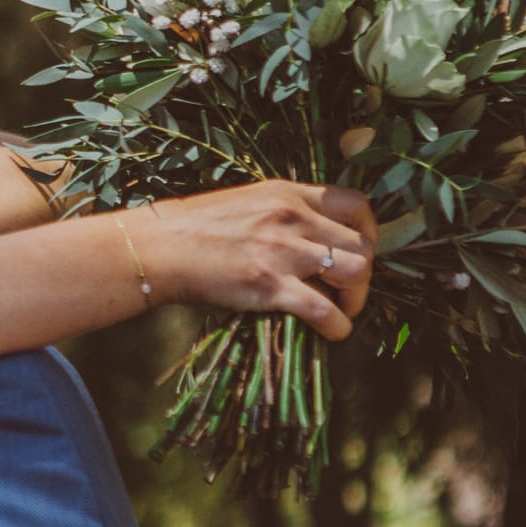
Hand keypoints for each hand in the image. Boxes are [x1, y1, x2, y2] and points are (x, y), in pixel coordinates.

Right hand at [134, 180, 376, 341]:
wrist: (158, 247)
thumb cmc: (192, 228)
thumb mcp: (244, 203)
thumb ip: (279, 213)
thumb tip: (306, 238)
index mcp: (287, 194)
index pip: (355, 204)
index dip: (367, 231)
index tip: (357, 251)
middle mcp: (293, 217)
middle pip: (362, 244)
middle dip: (363, 274)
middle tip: (346, 292)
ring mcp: (284, 251)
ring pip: (356, 273)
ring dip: (356, 298)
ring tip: (340, 310)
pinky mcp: (270, 285)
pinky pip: (325, 310)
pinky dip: (337, 327)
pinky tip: (330, 333)